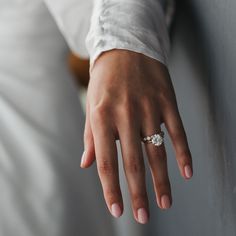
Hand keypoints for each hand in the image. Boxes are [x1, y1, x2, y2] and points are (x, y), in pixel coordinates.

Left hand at [80, 49, 192, 223]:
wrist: (126, 47)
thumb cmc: (105, 80)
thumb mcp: (91, 104)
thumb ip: (90, 136)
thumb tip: (86, 165)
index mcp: (101, 117)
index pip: (106, 162)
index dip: (110, 189)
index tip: (117, 210)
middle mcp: (125, 114)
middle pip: (133, 163)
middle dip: (137, 193)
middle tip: (142, 217)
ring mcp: (148, 107)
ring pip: (157, 152)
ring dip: (162, 181)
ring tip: (164, 203)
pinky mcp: (166, 101)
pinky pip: (177, 132)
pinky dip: (183, 153)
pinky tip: (186, 173)